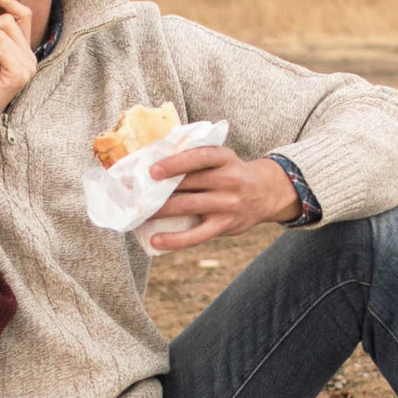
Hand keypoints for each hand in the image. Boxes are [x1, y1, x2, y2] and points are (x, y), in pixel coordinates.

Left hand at [145, 149, 297, 250]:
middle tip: (133, 193)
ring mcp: (228, 204)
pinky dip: (175, 240)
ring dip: (160, 211)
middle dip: (158, 189)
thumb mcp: (221, 158)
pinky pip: (197, 235)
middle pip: (189, 184)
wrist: (264, 193)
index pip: (200, 157)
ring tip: (138, 213)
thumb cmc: (230, 173)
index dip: (176, 163)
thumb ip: (196, 157)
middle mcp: (229, 180)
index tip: (152, 170)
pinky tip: (156, 240)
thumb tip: (153, 161)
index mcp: (225, 158)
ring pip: (188, 206)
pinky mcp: (225, 225)